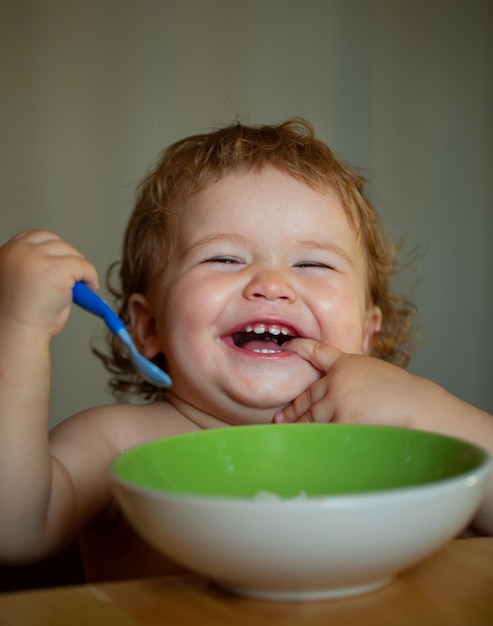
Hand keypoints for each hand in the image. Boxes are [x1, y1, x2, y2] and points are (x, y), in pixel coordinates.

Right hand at [0, 230, 97, 336]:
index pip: (36, 237)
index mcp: (8, 252)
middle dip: (69, 258)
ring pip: (71, 253)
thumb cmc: (20, 316)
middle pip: (55, 242)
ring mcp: (37, 258)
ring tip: (83, 285)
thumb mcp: (22, 280)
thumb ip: (35, 266)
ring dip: (80, 268)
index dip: (53, 249)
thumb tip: (62, 262)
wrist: (18, 333)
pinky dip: (90, 276)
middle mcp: (19, 250)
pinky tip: (90, 287)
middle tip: (77, 277)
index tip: (64, 261)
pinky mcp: (55, 269)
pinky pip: (83, 266)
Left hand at [274, 338, 415, 426]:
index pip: (318, 352)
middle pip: (309, 395)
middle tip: (280, 417)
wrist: (416, 405)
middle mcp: (338, 378)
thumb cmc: (400, 393)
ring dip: (299, 424)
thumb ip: (350, 380)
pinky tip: (305, 443)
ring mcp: (339, 398)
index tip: (287, 346)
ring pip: (312, 415)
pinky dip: (314, 437)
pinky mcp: (343, 418)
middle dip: (294, 408)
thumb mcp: (373, 374)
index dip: (300, 348)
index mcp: (346, 363)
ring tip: (287, 430)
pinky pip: (323, 430)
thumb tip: (331, 395)